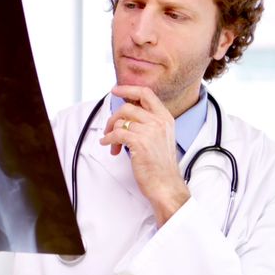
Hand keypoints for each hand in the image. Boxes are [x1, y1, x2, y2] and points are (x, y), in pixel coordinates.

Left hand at [99, 85, 190, 225]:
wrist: (166, 184)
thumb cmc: (160, 164)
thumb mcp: (159, 137)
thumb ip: (148, 123)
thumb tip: (125, 114)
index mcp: (166, 118)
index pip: (146, 94)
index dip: (128, 89)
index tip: (115, 90)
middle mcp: (159, 121)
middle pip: (127, 107)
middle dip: (113, 118)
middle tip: (109, 130)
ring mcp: (150, 131)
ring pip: (120, 121)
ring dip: (111, 132)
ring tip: (112, 145)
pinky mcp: (140, 142)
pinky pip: (116, 133)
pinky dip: (108, 139)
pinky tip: (108, 146)